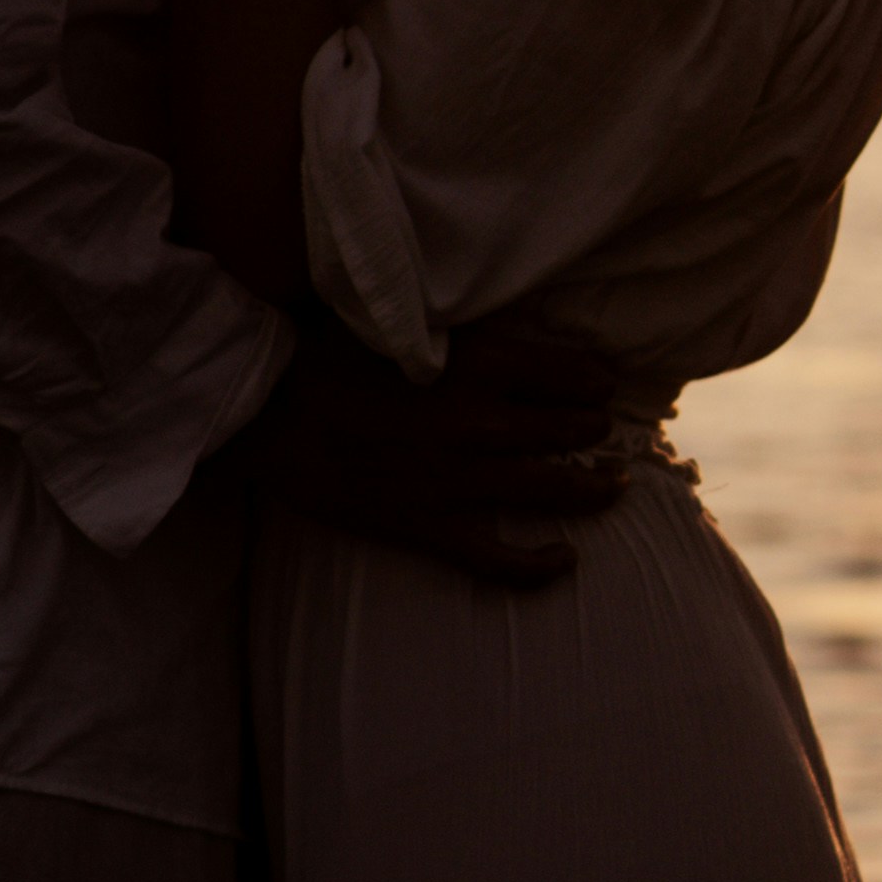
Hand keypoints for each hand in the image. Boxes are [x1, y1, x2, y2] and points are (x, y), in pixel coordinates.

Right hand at [242, 305, 632, 584]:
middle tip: (601, 430)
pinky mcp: (429, 525)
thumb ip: (461, 324)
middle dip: (595, 429)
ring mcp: (459, 479)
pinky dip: (541, 565)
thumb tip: (502, 318)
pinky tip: (567, 560)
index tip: (601, 383)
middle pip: (573, 428)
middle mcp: (482, 420)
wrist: (266, 410)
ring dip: (595, 488)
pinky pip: (500, 559)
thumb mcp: (402, 316)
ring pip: (556, 488)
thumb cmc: (324, 352)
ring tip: (615, 485)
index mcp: (480, 361)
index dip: (595, 378)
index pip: (572, 371)